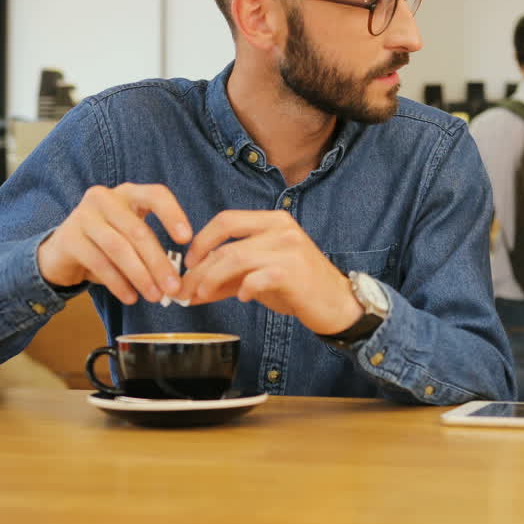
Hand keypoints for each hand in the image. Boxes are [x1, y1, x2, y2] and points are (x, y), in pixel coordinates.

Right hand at [37, 184, 192, 304]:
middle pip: (138, 231)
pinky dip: (118, 283)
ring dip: (140, 276)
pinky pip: (100, 263)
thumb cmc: (105, 243)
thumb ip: (152, 249)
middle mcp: (105, 199)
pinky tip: (131, 297)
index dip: (173, 215)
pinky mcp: (69, 239)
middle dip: (159, 263)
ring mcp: (84, 216)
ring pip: (119, 248)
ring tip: (155, 296)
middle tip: (174, 288)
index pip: (155, 195)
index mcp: (127, 193)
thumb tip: (176, 278)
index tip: (187, 239)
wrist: (61, 253)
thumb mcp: (130, 238)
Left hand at [176, 210, 361, 335]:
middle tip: (186, 289)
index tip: (189, 263)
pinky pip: (257, 277)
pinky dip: (243, 288)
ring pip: (236, 259)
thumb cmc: (299, 287)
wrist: (338, 303)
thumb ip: (227, 277)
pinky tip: (241, 297)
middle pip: (227, 244)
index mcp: (273, 221)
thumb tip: (191, 288)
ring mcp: (289, 249)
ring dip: (212, 280)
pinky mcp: (294, 272)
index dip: (201, 240)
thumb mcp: (260, 276)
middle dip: (200, 269)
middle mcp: (281, 229)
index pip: (227, 220)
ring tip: (202, 296)